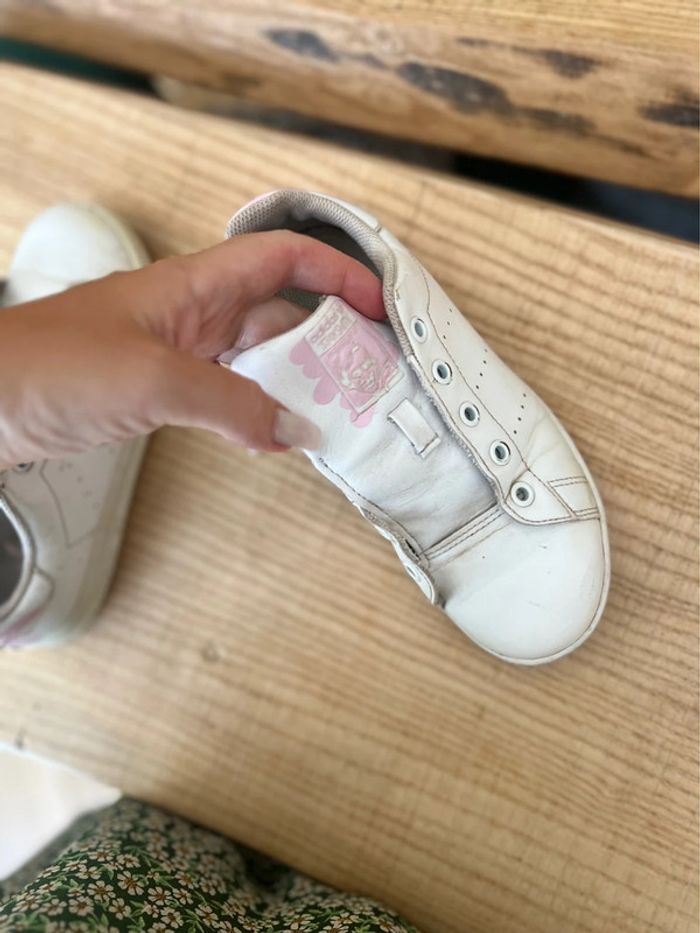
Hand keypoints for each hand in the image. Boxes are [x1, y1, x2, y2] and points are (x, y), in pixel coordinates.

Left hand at [0, 232, 383, 466]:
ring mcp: (176, 353)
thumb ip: (232, 405)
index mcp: (192, 286)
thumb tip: (297, 430)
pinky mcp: (158, 390)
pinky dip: (254, 412)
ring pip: (254, 359)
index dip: (335, 270)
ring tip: (332, 413)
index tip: (378, 303)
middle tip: (366, 377)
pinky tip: (272, 435)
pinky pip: (225, 394)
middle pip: (278, 313)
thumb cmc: (46, 365)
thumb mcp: (153, 380)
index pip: (281, 258)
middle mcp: (191, 313)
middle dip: (325, 339)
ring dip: (292, 383)